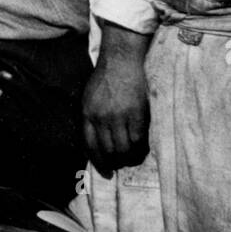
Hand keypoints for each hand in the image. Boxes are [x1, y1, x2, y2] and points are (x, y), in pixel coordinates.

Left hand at [83, 23, 151, 174]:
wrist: (121, 60)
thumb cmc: (106, 77)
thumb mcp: (90, 97)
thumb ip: (93, 117)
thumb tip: (100, 141)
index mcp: (87, 113)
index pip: (90, 145)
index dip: (99, 162)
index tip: (106, 171)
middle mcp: (101, 118)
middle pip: (108, 150)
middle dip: (116, 162)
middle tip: (123, 164)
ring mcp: (119, 116)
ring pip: (124, 148)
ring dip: (130, 157)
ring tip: (134, 157)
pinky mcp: (137, 114)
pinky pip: (139, 139)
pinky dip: (141, 148)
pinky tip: (143, 148)